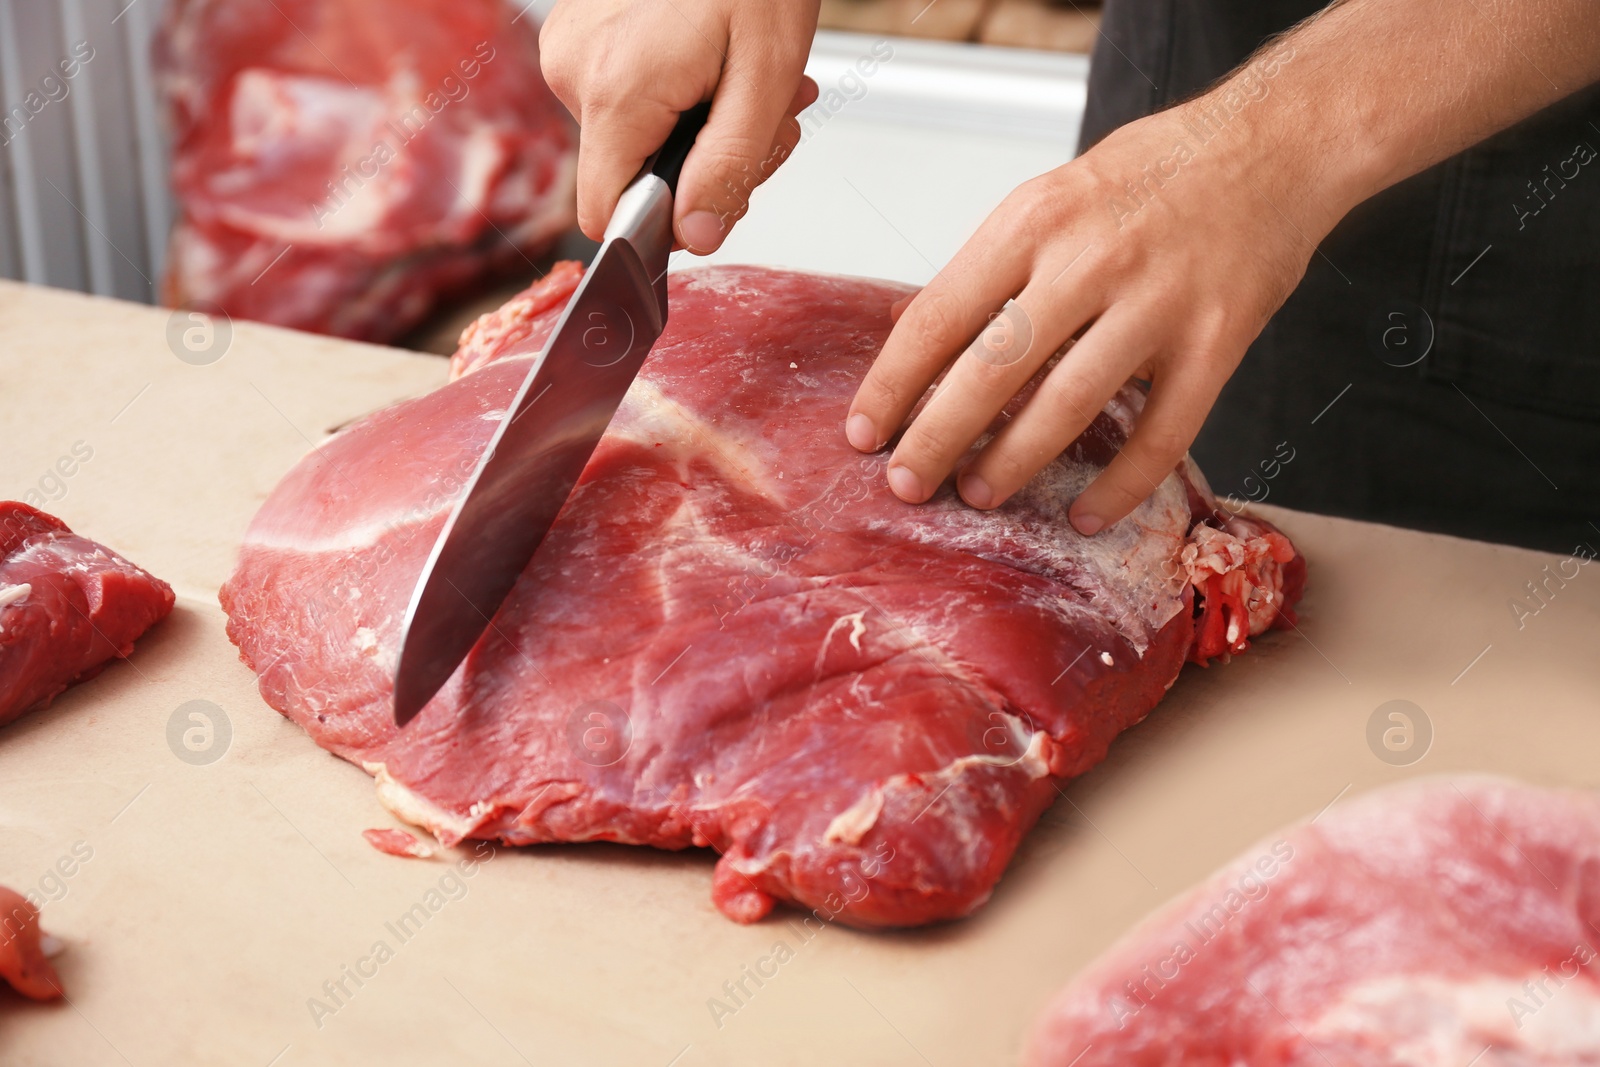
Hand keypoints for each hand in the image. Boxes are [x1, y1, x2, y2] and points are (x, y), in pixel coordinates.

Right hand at [540, 0, 819, 253]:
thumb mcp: (765, 80)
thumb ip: (730, 167)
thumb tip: (698, 236)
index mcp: (615, 92)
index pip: (606, 213)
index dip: (664, 220)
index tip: (718, 191)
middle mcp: (575, 70)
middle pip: (629, 174)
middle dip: (704, 164)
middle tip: (766, 122)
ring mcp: (570, 46)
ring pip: (632, 136)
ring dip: (699, 127)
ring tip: (745, 80)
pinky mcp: (578, 31)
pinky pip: (623, 96)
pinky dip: (678, 94)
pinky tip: (715, 61)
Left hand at [845, 55, 1343, 533]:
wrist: (1274, 145)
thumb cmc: (1151, 174)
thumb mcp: (1050, 197)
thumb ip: (989, 268)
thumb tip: (911, 335)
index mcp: (1035, 220)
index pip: (940, 314)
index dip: (894, 384)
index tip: (864, 432)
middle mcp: (1091, 259)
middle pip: (992, 369)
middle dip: (936, 438)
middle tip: (906, 483)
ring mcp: (1157, 303)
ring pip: (1068, 406)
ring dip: (1013, 463)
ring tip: (978, 495)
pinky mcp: (1215, 342)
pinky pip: (1162, 434)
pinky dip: (1119, 486)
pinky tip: (1085, 514)